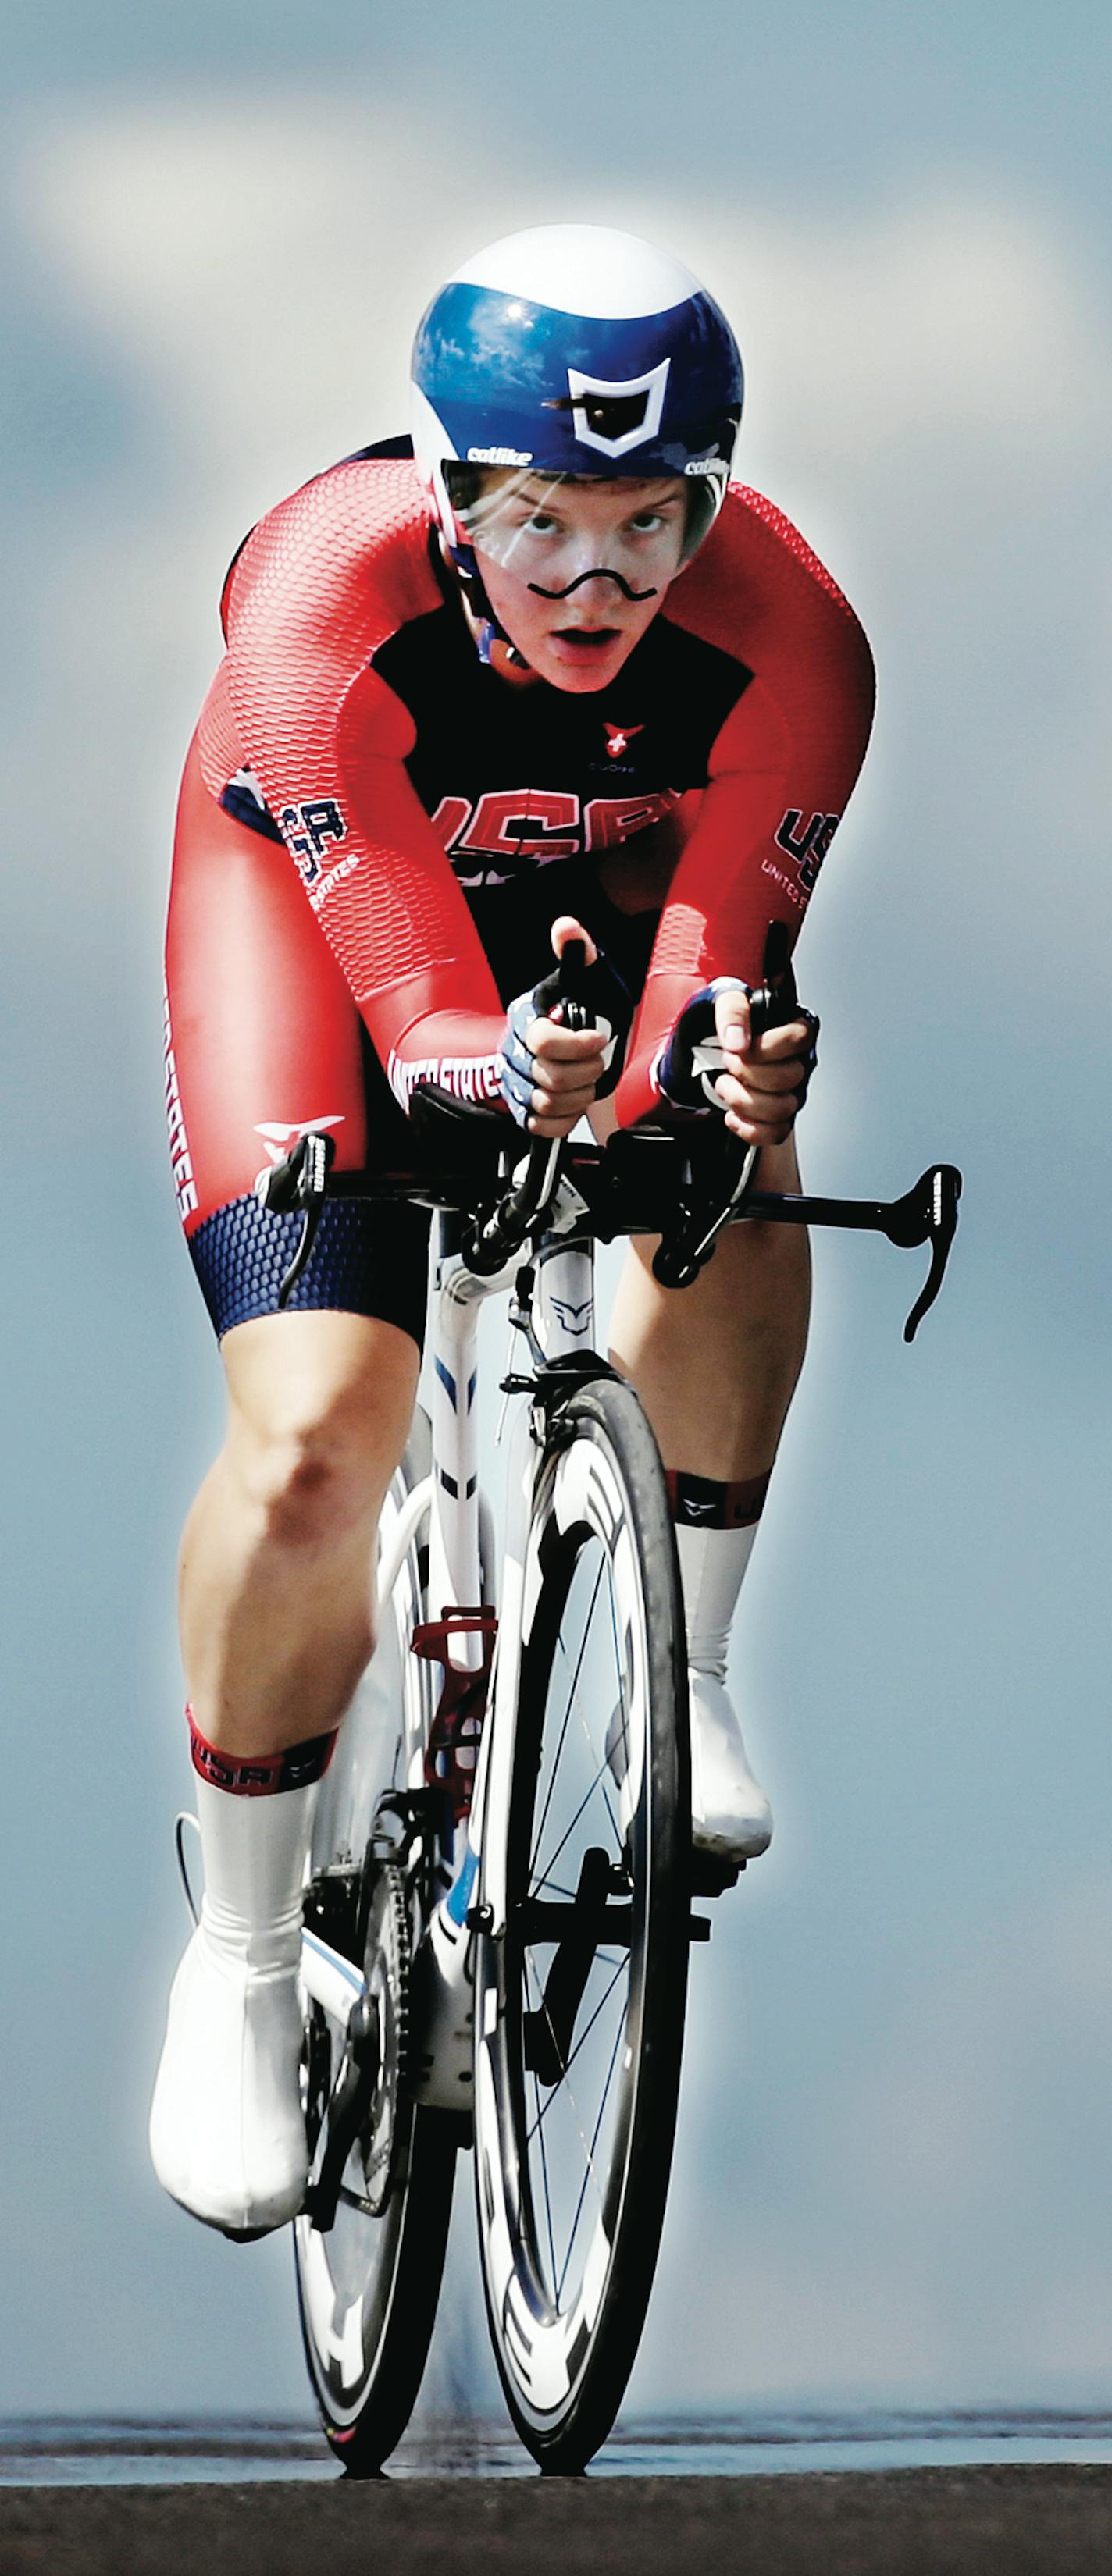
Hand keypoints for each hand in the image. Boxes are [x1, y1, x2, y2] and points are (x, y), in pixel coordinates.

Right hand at [498, 917, 611, 1136]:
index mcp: (525, 1019)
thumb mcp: (591, 978)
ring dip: (578, 1096)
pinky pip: (540, 1126)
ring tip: (589, 1081)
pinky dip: (564, 1119)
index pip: (542, 1041)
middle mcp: (513, 1052)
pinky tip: (575, 1102)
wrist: (584, 1048)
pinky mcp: (523, 1112)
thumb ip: (578, 951)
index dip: (577, 1044)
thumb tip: (565, 927)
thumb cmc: (588, 1010)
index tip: (598, 1038)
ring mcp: (515, 1083)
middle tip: (599, 1061)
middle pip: (547, 1077)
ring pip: (544, 1103)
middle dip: (585, 1072)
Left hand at [657, 973, 817, 1141]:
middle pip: (788, 1078)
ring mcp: (793, 1092)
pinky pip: (776, 1134)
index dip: (765, 1047)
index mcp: (796, 1030)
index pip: (798, 1039)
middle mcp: (801, 1062)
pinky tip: (733, 1115)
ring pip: (781, 1109)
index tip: (740, 1046)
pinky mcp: (780, 1117)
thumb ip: (734, 1013)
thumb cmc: (732, 1024)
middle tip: (728, 1063)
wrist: (715, 1046)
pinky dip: (749, 1129)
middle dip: (748, 1073)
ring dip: (743, 1101)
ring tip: (725, 1085)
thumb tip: (738, 1042)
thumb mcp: (728, 1002)